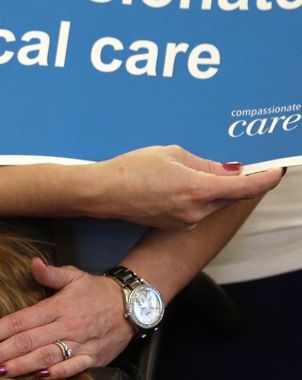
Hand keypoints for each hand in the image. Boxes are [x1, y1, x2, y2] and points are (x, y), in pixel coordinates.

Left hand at [0, 258, 132, 378]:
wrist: (133, 304)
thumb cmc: (96, 291)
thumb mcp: (74, 276)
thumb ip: (50, 273)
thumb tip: (32, 263)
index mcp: (57, 307)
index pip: (20, 320)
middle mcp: (66, 326)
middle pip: (27, 341)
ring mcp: (80, 343)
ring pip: (46, 356)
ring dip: (20, 366)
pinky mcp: (94, 357)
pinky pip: (74, 368)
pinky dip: (58, 373)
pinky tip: (39, 377)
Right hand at [84, 145, 283, 229]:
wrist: (103, 193)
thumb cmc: (131, 169)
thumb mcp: (172, 154)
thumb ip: (206, 164)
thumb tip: (230, 170)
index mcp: (198, 189)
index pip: (245, 187)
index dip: (265, 178)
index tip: (276, 170)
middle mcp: (195, 211)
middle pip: (232, 196)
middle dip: (240, 181)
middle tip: (244, 164)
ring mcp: (185, 221)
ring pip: (215, 204)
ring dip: (218, 189)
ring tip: (206, 171)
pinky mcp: (175, 225)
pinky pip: (199, 210)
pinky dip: (202, 197)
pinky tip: (188, 184)